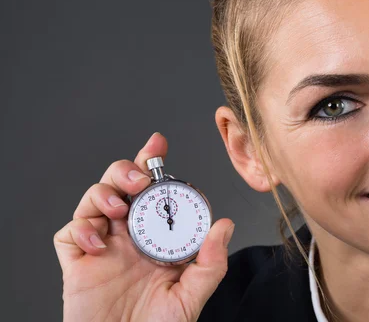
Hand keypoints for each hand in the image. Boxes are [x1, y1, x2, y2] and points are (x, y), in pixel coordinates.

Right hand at [54, 133, 233, 321]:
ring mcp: (102, 247)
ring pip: (94, 200)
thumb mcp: (191, 297)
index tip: (159, 144)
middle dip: (126, 169)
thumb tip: (225, 226)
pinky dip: (80, 229)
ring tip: (119, 209)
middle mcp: (128, 237)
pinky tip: (97, 243)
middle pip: (120, 186)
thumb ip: (210, 264)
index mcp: (156, 238)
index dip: (154, 165)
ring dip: (103, 193)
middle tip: (139, 178)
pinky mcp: (77, 262)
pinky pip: (69, 232)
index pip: (154, 193)